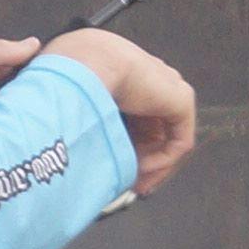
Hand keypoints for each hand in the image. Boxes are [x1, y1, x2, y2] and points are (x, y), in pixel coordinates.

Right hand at [43, 26, 196, 193]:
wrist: (84, 64)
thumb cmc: (67, 77)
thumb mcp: (73, 103)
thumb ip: (86, 123)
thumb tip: (79, 154)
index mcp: (124, 74)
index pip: (134, 118)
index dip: (126, 147)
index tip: (116, 172)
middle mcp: (147, 78)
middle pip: (152, 130)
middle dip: (143, 162)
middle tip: (129, 184)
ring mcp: (167, 86)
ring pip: (167, 139)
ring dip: (151, 167)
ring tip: (132, 183)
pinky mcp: (181, 99)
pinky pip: (178, 141)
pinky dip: (161, 162)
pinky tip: (138, 169)